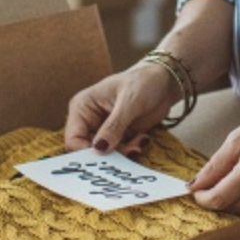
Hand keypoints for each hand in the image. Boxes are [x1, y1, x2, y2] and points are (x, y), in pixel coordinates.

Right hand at [64, 62, 179, 156]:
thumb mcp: (129, 101)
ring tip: (139, 142)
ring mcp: (105, 130)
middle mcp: (90, 121)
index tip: (105, 157)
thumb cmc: (143, 82)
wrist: (165, 82)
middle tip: (129, 151)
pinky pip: (120, 153)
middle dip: (108, 154)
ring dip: (123, 153)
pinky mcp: (120, 137)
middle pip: (89, 150)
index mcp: (82, 107)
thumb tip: (99, 148)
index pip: (73, 138)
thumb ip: (114, 126)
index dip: (85, 152)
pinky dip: (131, 150)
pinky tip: (143, 138)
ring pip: (106, 155)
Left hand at [188, 104, 239, 214]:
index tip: (197, 194)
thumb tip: (194, 185)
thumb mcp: (239, 137)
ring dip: (235, 207)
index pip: (220, 198)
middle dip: (218, 201)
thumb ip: (215, 164)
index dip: (203, 199)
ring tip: (236, 187)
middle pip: (233, 209)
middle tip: (214, 188)